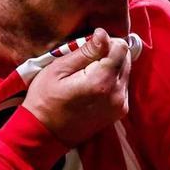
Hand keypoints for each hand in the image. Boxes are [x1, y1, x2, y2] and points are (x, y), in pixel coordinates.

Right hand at [23, 28, 131, 146]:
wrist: (43, 134)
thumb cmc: (44, 99)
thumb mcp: (58, 69)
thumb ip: (85, 51)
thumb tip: (103, 34)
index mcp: (102, 81)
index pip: (121, 47)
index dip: (106, 42)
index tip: (89, 47)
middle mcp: (117, 93)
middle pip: (126, 59)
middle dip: (110, 54)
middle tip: (86, 62)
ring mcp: (120, 105)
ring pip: (126, 72)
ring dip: (111, 68)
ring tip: (87, 75)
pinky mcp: (118, 112)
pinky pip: (122, 86)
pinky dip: (111, 82)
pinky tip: (92, 87)